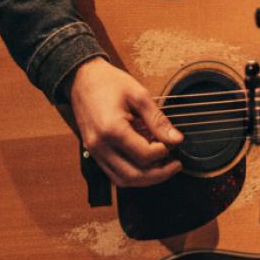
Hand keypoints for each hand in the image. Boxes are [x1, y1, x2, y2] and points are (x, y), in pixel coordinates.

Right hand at [67, 58, 184, 187]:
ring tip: (164, 167)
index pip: (144, 155)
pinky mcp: (93, 152)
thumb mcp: (139, 95)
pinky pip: (113, 173)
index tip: (174, 142)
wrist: (82, 79)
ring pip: (122, 179)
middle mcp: (100, 146)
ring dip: (145, 178)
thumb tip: (176, 139)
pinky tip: (146, 163)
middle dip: (159, 174)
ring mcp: (94, 151)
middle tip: (176, 165)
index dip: (164, 152)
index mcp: (112, 129)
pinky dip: (132, 173)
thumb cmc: (109, 83)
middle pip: (133, 175)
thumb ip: (157, 120)